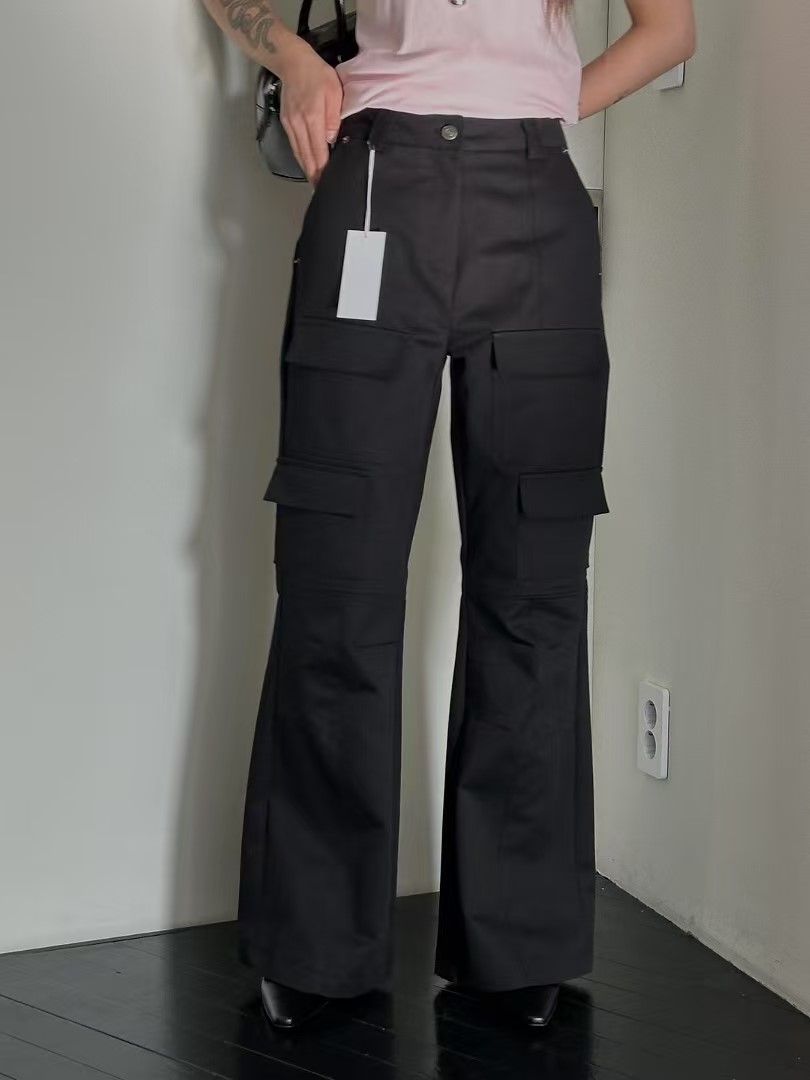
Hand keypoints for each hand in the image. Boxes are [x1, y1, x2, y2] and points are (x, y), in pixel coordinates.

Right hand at [276, 36, 343, 185]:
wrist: (292, 62)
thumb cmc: (317, 74)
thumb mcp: (334, 93)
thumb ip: (333, 118)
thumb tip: (331, 140)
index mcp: (312, 118)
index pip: (319, 152)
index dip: (323, 170)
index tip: (328, 184)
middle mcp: (299, 125)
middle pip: (307, 158)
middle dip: (315, 176)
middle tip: (322, 191)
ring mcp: (290, 125)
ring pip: (299, 154)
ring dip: (308, 170)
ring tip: (315, 183)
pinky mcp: (287, 123)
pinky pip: (295, 146)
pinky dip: (302, 158)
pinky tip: (308, 165)